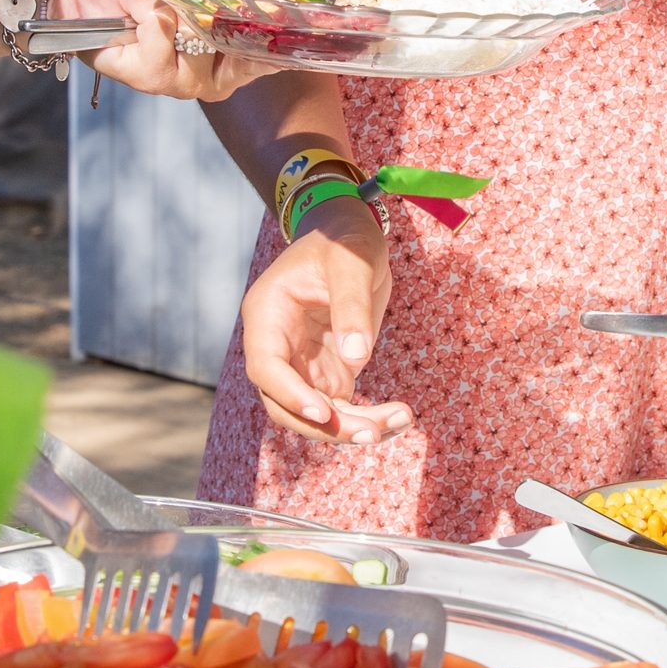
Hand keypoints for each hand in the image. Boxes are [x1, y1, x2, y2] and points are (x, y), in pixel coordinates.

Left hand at [60, 0, 262, 101]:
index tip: (279, 8)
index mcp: (244, 46)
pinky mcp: (150, 80)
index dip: (282, 34)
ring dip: (172, 6)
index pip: (278, 54)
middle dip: (215, 8)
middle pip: (239, 46)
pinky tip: (136, 6)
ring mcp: (186, 81)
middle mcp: (220, 74)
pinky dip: (147, 13)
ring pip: (197, 42)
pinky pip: (160, 44)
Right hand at [237, 205, 411, 445]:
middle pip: (286, 404)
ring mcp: (301, 363)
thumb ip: (352, 306)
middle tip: (372, 433)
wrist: (350, 234)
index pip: (266, 367)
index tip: (325, 413)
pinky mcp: (327, 372)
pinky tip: (400, 417)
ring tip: (400, 421)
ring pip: (315, 414)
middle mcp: (278, 345)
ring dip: (352, 428)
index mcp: (268, 315)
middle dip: (327, 426)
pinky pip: (341, 408)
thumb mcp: (351, 261)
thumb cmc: (344, 239)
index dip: (290, 395)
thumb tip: (356, 357)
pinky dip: (367, 418)